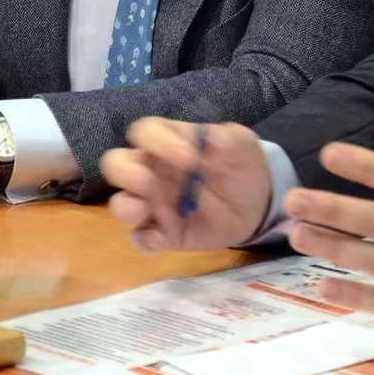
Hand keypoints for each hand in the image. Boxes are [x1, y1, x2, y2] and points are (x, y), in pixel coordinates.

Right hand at [103, 119, 272, 253]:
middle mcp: (152, 171)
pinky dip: (145, 242)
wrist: (256, 202)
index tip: (189, 157)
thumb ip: (227, 141)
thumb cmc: (240, 165)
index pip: (145, 132)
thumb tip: (210, 144)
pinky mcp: (164, 233)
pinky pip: (141, 239)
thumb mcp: (242, 145)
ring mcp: (155, 204)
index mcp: (168, 141)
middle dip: (124, 172)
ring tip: (141, 211)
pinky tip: (162, 242)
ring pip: (121, 203)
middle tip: (145, 181)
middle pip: (116, 164)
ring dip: (125, 207)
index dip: (158, 141)